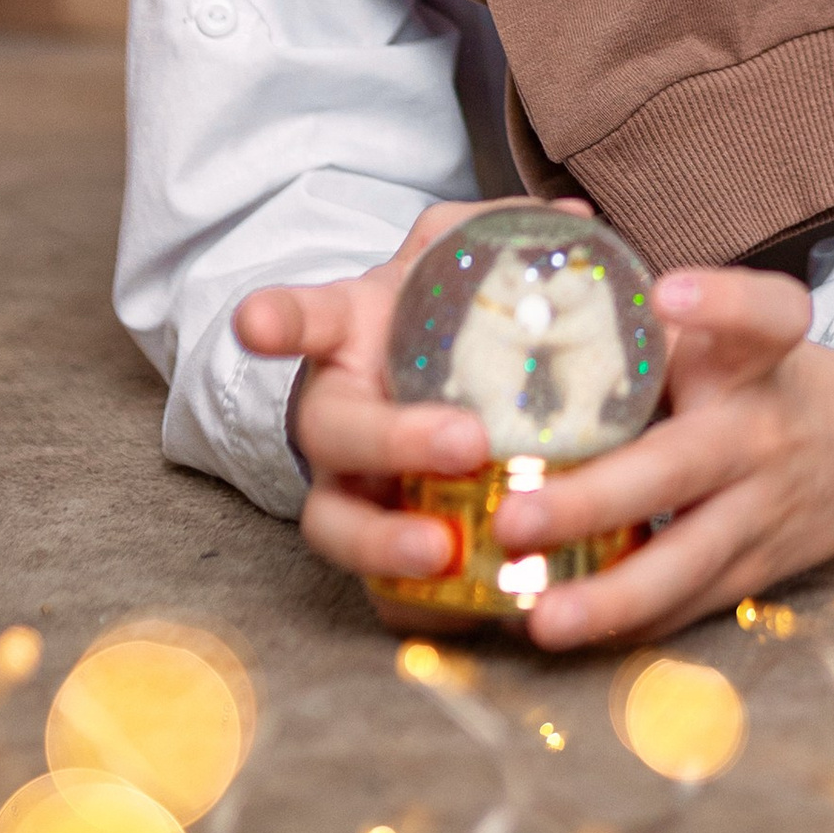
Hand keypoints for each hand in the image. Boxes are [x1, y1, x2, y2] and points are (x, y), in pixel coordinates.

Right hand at [234, 203, 493, 592]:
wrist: (421, 397)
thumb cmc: (438, 322)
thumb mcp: (460, 263)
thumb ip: (504, 232)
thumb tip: (576, 218)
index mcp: (349, 336)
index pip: (304, 317)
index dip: (279, 320)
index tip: (257, 323)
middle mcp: (336, 417)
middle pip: (336, 433)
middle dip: (394, 440)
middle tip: (466, 440)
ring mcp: (348, 488)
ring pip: (338, 525)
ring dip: (385, 541)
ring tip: (442, 550)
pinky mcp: (378, 549)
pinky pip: (383, 588)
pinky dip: (416, 602)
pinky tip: (474, 614)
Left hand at [488, 271, 833, 649]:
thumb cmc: (762, 379)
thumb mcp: (725, 340)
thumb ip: (645, 338)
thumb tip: (518, 337)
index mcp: (757, 358)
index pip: (764, 316)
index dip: (721, 301)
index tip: (668, 292)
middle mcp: (761, 434)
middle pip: (681, 467)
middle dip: (594, 499)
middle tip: (516, 516)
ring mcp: (762, 511)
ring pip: (686, 563)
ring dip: (609, 596)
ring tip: (539, 617)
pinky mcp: (757, 571)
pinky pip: (685, 607)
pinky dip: (625, 627)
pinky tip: (564, 635)